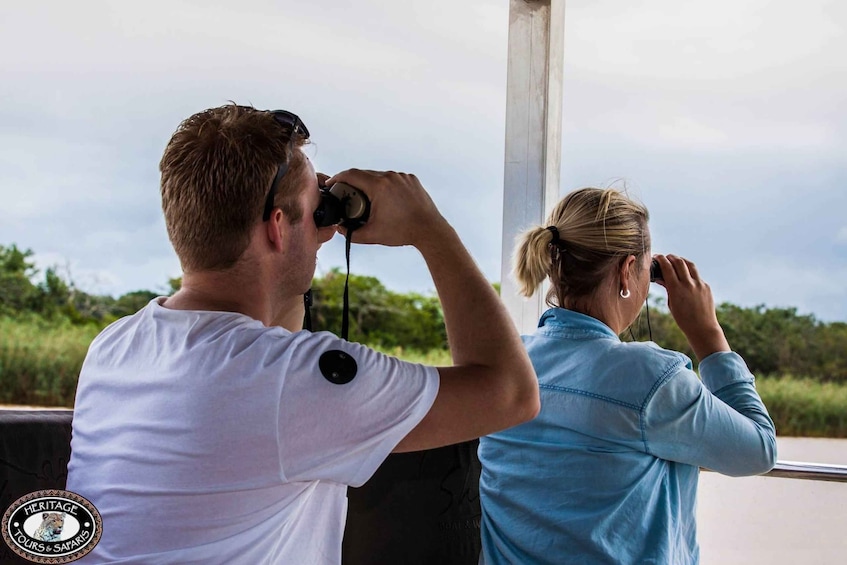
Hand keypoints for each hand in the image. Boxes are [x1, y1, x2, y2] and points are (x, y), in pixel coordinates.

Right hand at [324, 169, 447, 247]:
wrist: (430, 230)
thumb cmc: (402, 233)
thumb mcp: (372, 235)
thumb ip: (351, 233)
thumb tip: (339, 228)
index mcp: (379, 186)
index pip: (351, 175)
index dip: (338, 178)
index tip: (331, 184)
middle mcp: (390, 177)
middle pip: (364, 174)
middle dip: (353, 182)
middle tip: (346, 194)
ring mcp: (402, 177)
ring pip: (379, 175)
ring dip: (370, 183)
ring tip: (365, 197)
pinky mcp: (412, 180)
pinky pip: (393, 179)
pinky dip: (385, 185)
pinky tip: (384, 197)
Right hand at [653, 254, 729, 359]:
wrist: (702, 327)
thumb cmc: (683, 319)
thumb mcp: (671, 303)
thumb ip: (667, 288)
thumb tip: (661, 278)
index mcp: (676, 289)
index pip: (667, 267)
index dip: (661, 259)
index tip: (657, 257)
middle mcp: (688, 284)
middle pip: (679, 262)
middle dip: (671, 257)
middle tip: (666, 257)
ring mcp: (699, 284)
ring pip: (690, 265)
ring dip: (681, 260)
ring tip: (676, 261)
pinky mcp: (706, 286)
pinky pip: (697, 276)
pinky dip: (689, 273)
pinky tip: (686, 277)